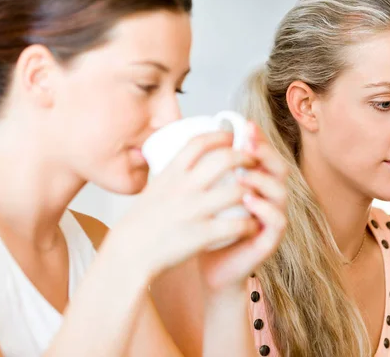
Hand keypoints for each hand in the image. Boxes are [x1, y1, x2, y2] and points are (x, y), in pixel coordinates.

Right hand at [113, 131, 261, 282]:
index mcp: (171, 172)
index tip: (232, 137)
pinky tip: (252, 225)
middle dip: (245, 158)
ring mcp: (193, 210)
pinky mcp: (201, 234)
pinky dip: (249, 224)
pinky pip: (236, 224)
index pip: (199, 142)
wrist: (131, 253)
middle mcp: (183, 187)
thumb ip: (173, 173)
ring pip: (237, 191)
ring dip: (254, 191)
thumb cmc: (143, 221)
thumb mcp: (155, 187)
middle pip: (225, 159)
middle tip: (253, 163)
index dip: (220, 135)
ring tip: (258, 195)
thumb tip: (190, 158)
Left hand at [198, 122, 288, 291]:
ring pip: (281, 192)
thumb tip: (194, 136)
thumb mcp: (204, 195)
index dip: (258, 139)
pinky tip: (249, 201)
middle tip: (248, 146)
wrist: (208, 267)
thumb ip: (206, 170)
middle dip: (265, 153)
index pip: (263, 154)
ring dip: (263, 180)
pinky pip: (278, 221)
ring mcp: (272, 218)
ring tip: (244, 175)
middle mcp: (269, 197)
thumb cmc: (207, 228)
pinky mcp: (271, 239)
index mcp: (255, 182)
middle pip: (278, 168)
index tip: (245, 126)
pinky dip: (266, 209)